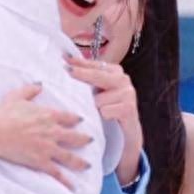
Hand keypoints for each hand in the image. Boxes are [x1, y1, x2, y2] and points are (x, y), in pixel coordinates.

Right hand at [0, 83, 91, 189]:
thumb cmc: (4, 114)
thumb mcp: (16, 96)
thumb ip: (30, 90)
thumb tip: (39, 84)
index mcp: (48, 115)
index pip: (68, 117)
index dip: (75, 119)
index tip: (81, 120)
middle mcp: (52, 132)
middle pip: (74, 137)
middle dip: (84, 139)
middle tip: (90, 141)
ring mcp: (48, 148)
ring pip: (70, 156)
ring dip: (80, 162)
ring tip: (87, 166)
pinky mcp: (41, 162)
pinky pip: (57, 173)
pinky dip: (66, 181)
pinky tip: (73, 187)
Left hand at [64, 55, 143, 184]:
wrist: (125, 136)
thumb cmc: (107, 112)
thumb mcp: (96, 94)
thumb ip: (86, 80)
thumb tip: (67, 64)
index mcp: (114, 72)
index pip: (93, 65)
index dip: (78, 62)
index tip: (64, 57)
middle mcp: (123, 79)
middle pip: (97, 75)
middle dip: (81, 74)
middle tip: (68, 71)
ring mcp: (128, 93)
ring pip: (98, 98)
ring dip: (94, 108)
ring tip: (98, 114)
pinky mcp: (129, 108)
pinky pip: (105, 111)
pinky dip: (102, 117)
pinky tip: (106, 120)